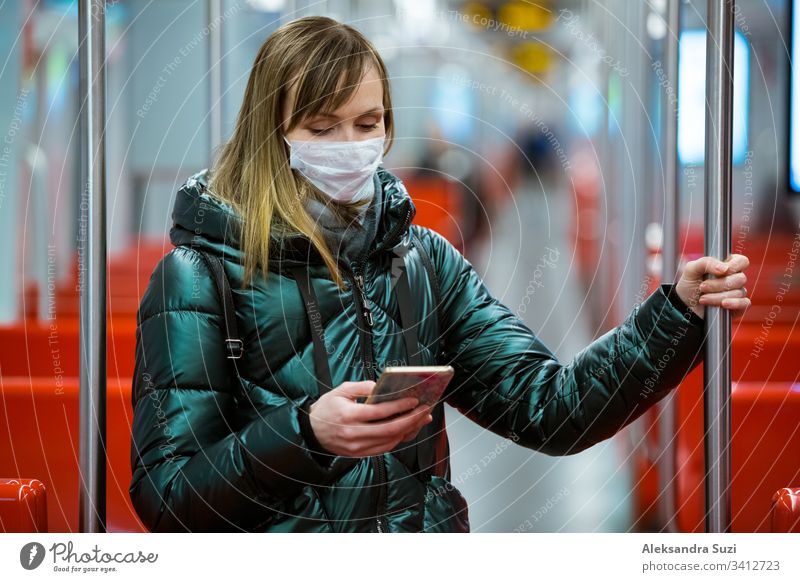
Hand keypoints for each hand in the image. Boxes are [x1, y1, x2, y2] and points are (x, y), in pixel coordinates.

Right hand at [308, 381, 432, 457]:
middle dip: (411, 420)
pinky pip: (384, 448)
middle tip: (425, 411)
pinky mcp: (359, 454)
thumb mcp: (340, 390)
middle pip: (389, 430)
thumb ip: (361, 387)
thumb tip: (381, 386)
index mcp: (348, 415)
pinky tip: (407, 429)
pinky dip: (398, 439)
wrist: (311, 432)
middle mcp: (353, 434)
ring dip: (408, 431)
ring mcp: (356, 447)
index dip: (399, 406)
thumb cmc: (327, 408)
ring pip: (389, 441)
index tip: (414, 400)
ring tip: (421, 419)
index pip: (379, 412)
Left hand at [675, 254, 750, 319]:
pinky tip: (723, 304)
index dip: (734, 266)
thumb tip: (724, 268)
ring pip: (739, 292)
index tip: (720, 272)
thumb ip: (706, 262)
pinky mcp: (737, 307)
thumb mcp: (691, 269)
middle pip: (740, 278)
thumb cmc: (689, 286)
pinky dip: (734, 304)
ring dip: (718, 296)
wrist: (684, 306)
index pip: (742, 261)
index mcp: (726, 266)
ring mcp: (737, 293)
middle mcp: (734, 278)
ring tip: (702, 299)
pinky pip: (744, 304)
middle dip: (719, 284)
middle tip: (702, 287)